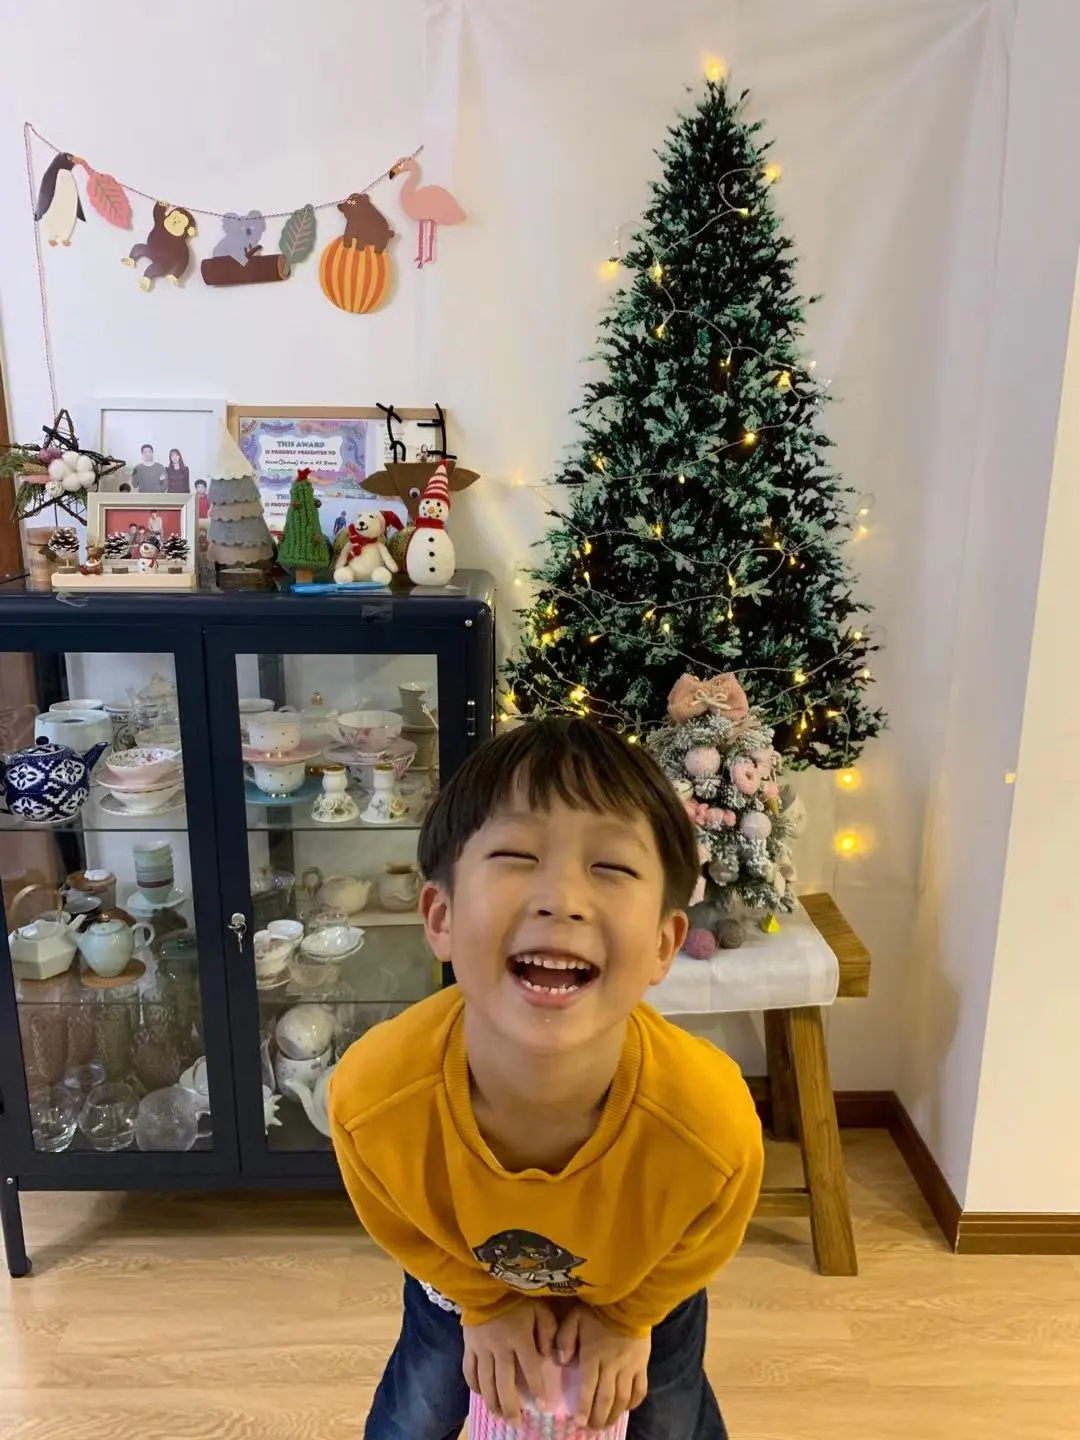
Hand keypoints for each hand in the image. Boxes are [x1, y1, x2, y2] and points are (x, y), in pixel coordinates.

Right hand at [462, 1301, 557, 1422]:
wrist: (486, 1283)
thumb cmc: (517, 1297)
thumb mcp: (539, 1308)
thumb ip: (547, 1331)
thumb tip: (546, 1355)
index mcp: (519, 1336)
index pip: (530, 1369)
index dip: (537, 1389)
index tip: (543, 1407)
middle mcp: (499, 1346)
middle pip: (504, 1383)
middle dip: (511, 1407)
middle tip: (516, 1424)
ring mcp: (481, 1348)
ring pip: (486, 1382)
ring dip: (493, 1402)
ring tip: (500, 1416)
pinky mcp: (468, 1346)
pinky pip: (469, 1371)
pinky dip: (475, 1386)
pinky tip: (481, 1395)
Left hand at [556, 1306, 650, 1429]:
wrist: (629, 1301)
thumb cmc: (598, 1310)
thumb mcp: (575, 1318)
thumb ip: (565, 1339)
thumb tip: (561, 1361)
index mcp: (594, 1356)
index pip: (588, 1388)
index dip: (583, 1408)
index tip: (578, 1422)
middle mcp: (612, 1366)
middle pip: (605, 1399)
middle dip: (598, 1417)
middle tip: (591, 1429)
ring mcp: (629, 1368)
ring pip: (622, 1399)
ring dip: (614, 1415)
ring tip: (606, 1425)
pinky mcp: (642, 1365)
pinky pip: (640, 1389)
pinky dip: (634, 1403)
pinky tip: (626, 1409)